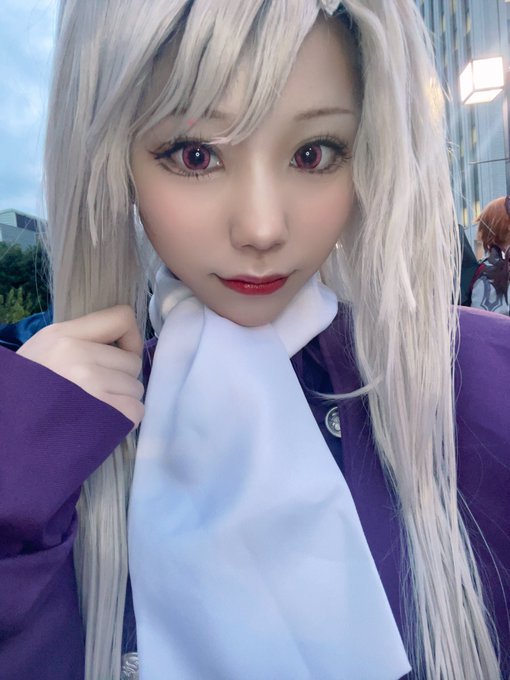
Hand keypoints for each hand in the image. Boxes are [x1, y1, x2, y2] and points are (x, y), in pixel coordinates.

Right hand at [17, 305, 144, 426]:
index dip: (128, 339)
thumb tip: (123, 346)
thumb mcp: (44, 351)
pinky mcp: (104, 413)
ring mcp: (91, 385)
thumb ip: (81, 341)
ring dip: (121, 400)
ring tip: (94, 409)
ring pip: (136, 388)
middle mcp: (78, 355)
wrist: (9, 435)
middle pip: (132, 361)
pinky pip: (136, 410)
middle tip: (96, 392)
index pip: (122, 318)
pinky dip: (124, 419)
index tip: (118, 355)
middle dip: (121, 378)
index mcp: (62, 335)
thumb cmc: (27, 393)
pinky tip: (101, 422)